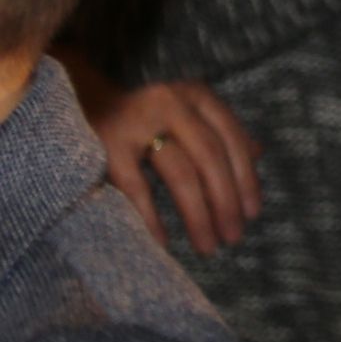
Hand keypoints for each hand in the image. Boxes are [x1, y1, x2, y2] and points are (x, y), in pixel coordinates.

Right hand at [84, 76, 260, 254]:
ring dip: (199, 214)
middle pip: (211, 158)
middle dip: (226, 201)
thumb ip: (219, 132)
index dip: (247, 178)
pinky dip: (152, 219)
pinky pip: (137, 188)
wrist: (81, 105)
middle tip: (233, 237)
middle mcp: (171, 104)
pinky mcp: (107, 146)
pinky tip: (163, 244)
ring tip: (208, 245)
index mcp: (197, 96)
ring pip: (182, 173)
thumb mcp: (186, 114)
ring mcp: (138, 123)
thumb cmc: (145, 117)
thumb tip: (259, 153)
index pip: (232, 139)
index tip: (253, 213)